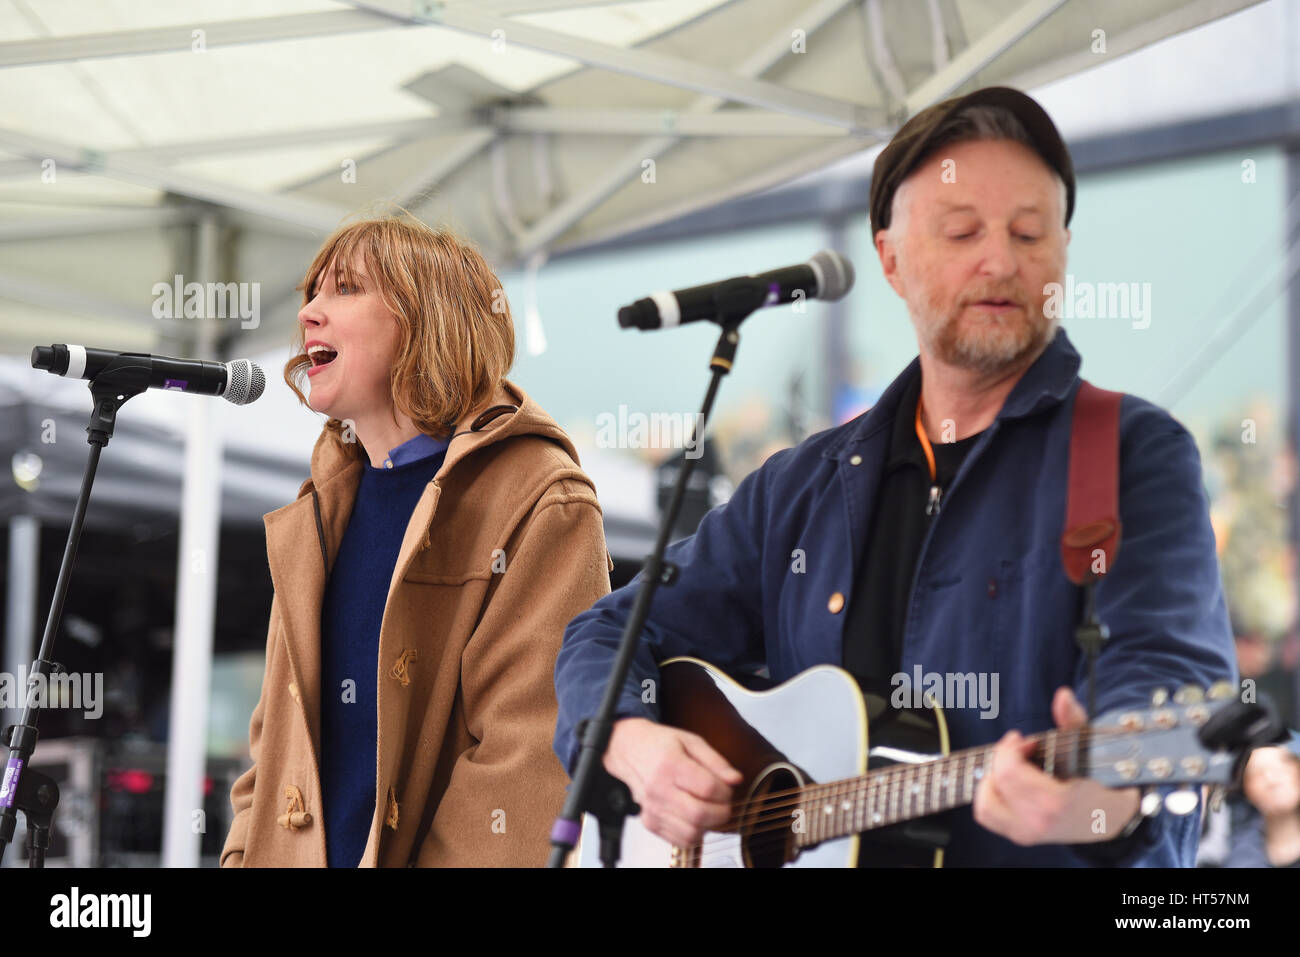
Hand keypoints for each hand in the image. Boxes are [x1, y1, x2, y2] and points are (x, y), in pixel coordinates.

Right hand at [604, 717, 742, 847]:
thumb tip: (736, 779)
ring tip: (709, 809)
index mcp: (670, 764)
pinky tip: (695, 818)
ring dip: (709, 825)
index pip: (707, 788)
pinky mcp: (650, 822)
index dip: (725, 791)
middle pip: (700, 814)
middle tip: (723, 802)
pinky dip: (695, 834)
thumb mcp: (691, 741)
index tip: (727, 787)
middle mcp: (658, 789)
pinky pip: (680, 840)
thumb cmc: (661, 744)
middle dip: (722, 812)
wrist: (628, 750)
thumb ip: (716, 761)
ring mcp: (652, 809)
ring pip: (692, 833)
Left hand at [973, 686, 1139, 844]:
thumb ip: (1074, 720)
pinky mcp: (1020, 836)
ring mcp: (1026, 833)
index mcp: (1052, 803)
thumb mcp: (1090, 746)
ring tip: (1013, 767)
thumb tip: (1062, 696)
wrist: (1114, 818)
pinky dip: (991, 795)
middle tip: (1020, 749)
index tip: (1023, 739)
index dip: (1008, 748)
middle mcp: (1035, 823)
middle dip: (1002, 759)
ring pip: (984, 803)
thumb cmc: (1102, 779)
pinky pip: (988, 815)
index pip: (1007, 771)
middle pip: (994, 782)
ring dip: (992, 779)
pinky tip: (1010, 782)